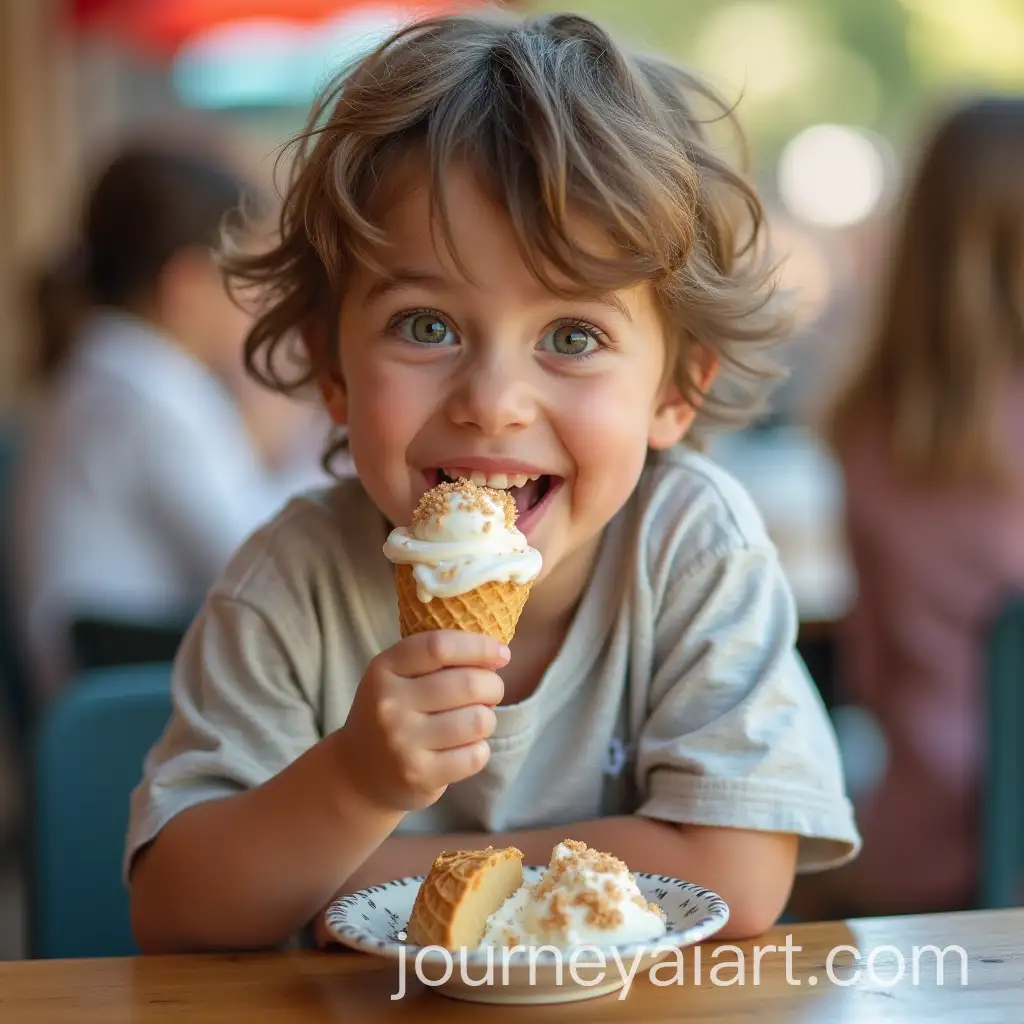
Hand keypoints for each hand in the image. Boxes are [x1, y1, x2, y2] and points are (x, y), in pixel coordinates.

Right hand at [336, 630, 508, 812]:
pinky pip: (475, 755)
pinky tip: (464, 749)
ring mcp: (402, 742)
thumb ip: (437, 658)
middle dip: (493, 686)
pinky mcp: (419, 775)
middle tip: (490, 693)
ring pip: (478, 720)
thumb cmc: (392, 714)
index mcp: (384, 669)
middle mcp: (389, 704)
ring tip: (473, 722)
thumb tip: (498, 653)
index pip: (440, 646)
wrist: (358, 775)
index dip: (479, 646)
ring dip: (487, 719)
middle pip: (468, 683)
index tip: (502, 654)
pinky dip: (479, 750)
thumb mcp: (397, 676)